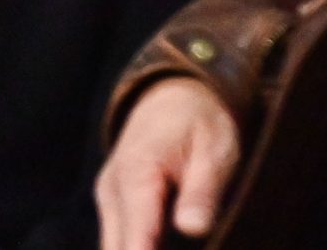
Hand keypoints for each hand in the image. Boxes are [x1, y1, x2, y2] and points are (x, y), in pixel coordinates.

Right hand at [96, 76, 242, 249]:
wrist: (176, 92)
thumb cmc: (201, 120)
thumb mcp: (215, 150)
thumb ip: (202, 191)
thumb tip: (192, 229)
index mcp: (137, 175)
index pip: (136, 241)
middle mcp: (114, 191)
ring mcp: (111, 198)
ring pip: (113, 248)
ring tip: (188, 249)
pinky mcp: (117, 205)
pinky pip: (120, 241)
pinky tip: (157, 248)